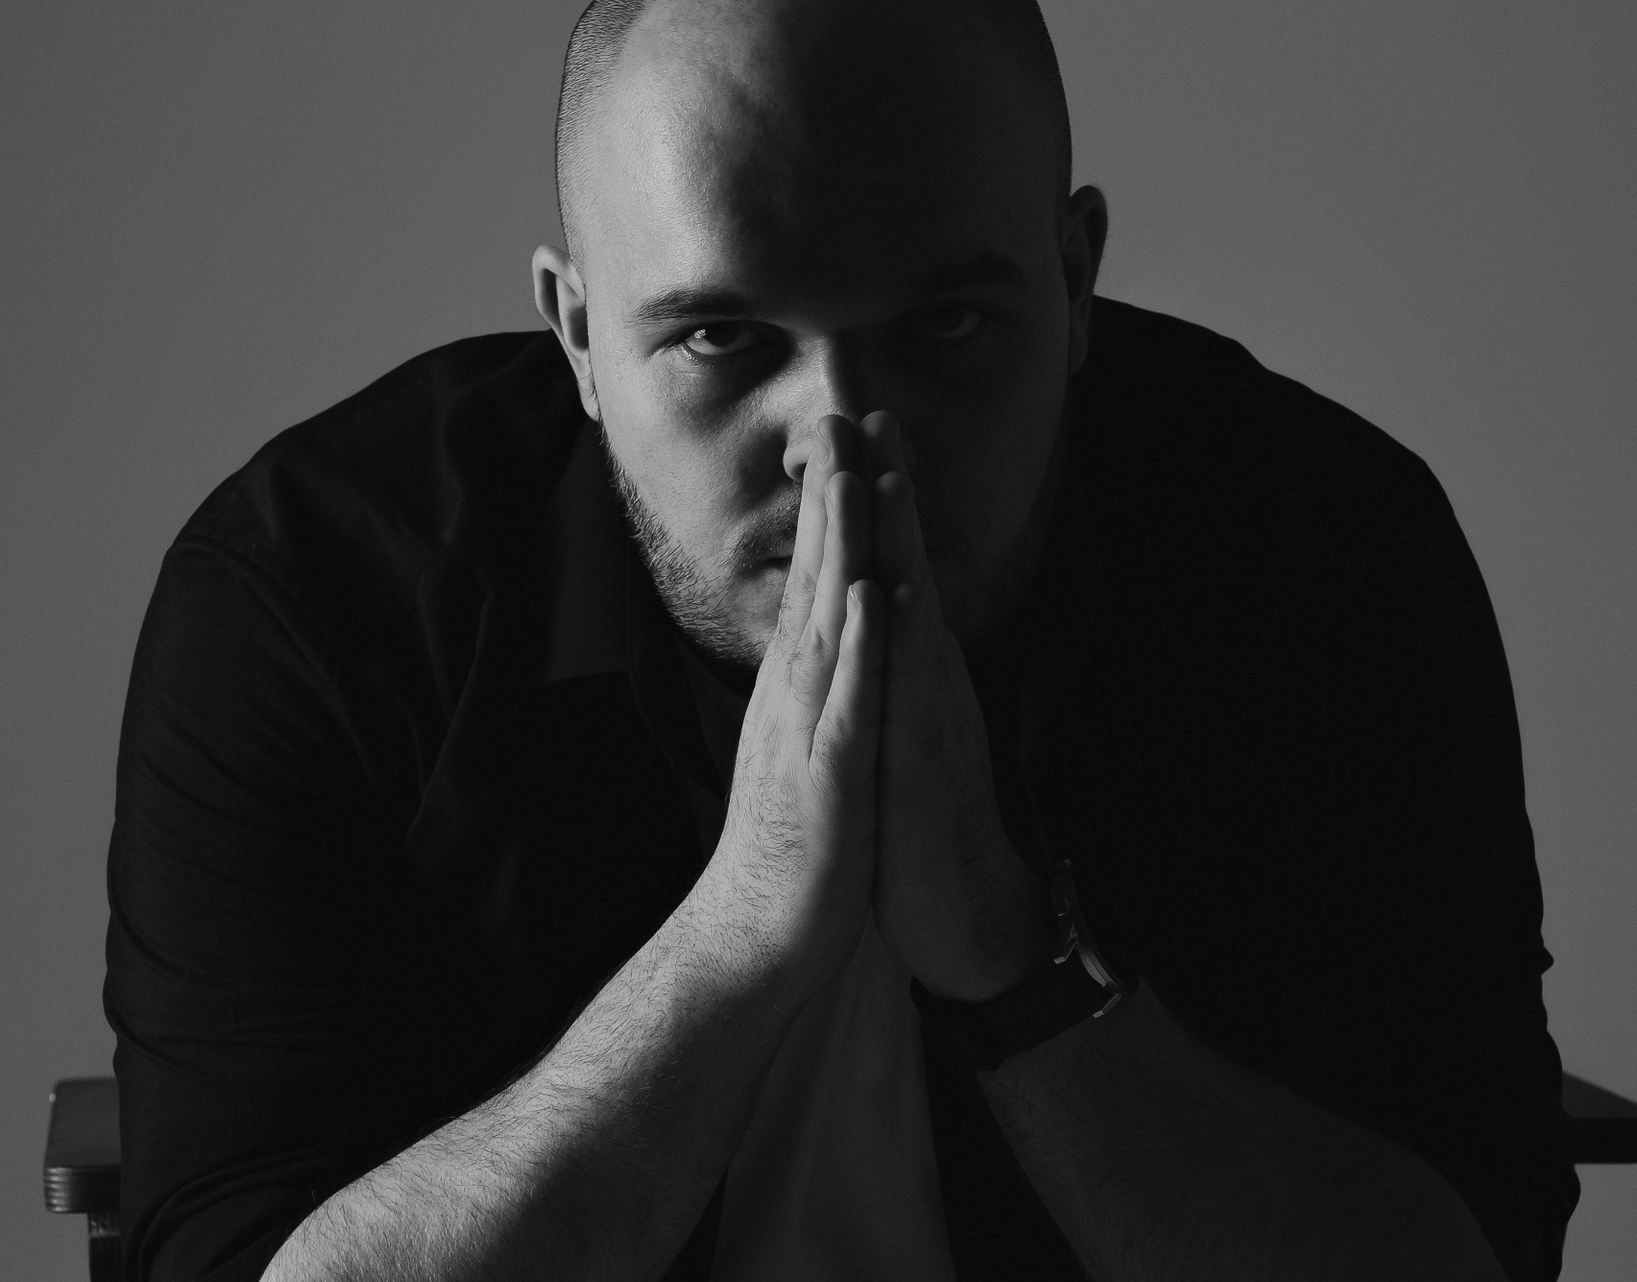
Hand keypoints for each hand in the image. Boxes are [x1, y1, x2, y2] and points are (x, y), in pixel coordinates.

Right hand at [688, 416, 887, 1001]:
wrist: (763, 930)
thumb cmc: (796, 841)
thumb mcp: (805, 743)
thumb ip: (816, 686)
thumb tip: (825, 637)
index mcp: (796, 684)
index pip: (813, 578)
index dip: (831, 509)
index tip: (846, 442)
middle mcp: (794, 692)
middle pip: (815, 578)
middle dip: (832, 497)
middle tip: (843, 418)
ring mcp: (809, 728)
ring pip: (828, 623)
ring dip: (840, 550)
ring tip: (853, 478)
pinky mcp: (831, 774)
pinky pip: (850, 703)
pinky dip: (863, 649)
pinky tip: (873, 599)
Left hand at [859, 411, 1049, 1000]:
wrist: (965, 919)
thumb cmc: (923, 827)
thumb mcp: (900, 733)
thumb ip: (894, 675)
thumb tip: (880, 620)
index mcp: (913, 673)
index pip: (892, 570)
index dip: (875, 505)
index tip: (859, 433)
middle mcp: (927, 682)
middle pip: (909, 569)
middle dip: (890, 492)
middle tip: (873, 412)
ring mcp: (931, 719)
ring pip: (916, 616)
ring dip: (903, 548)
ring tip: (887, 477)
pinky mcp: (926, 765)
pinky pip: (915, 696)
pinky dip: (905, 646)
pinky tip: (895, 600)